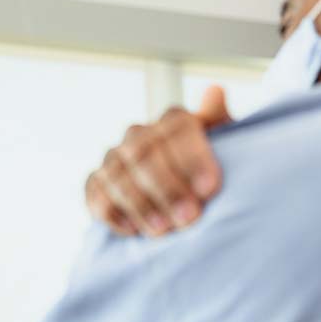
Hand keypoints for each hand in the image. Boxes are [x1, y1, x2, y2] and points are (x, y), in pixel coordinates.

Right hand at [85, 85, 231, 236]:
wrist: (177, 201)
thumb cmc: (203, 178)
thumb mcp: (225, 151)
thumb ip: (220, 125)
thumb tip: (214, 91)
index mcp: (172, 122)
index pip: (178, 127)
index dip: (193, 158)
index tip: (209, 189)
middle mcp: (138, 135)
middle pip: (145, 154)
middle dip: (167, 188)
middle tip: (189, 217)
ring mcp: (113, 159)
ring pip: (119, 176)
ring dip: (141, 205)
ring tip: (162, 229)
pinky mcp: (95, 184)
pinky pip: (97, 195)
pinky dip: (113, 214)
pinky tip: (133, 230)